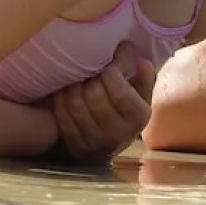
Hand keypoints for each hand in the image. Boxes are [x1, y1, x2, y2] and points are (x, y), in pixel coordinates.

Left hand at [51, 42, 156, 163]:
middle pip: (95, 95)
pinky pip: (61, 115)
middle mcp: (116, 132)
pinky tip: (66, 90)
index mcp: (137, 117)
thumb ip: (144, 77)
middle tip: (91, 69)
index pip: (120, 91)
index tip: (109, 63)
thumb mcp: (142, 96)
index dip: (111, 72)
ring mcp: (92, 140)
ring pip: (75, 103)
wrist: (107, 145)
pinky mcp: (73, 143)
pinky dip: (61, 98)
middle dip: (91, 77)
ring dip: (74, 85)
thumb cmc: (126, 112)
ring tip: (79, 78)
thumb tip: (139, 59)